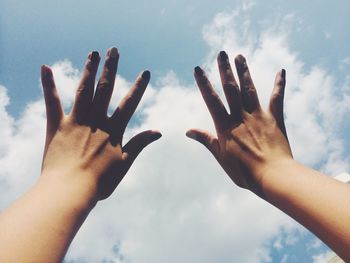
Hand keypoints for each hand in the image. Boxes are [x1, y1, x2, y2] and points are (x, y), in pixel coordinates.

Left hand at [41, 47, 160, 201]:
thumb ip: (140, 143)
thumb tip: (158, 131)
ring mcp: (76, 120)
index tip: (145, 72)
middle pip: (105, 89)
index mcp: (113, 130)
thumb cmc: (100, 181)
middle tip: (114, 50)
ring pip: (84, 90)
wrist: (70, 190)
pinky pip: (52, 102)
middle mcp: (96, 120)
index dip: (139, 87)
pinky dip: (49, 85)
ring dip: (89, 70)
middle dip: (111, 68)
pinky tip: (46, 68)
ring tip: (94, 53)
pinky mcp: (57, 125)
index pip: (129, 103)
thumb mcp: (125, 162)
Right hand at [186, 52, 291, 196]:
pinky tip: (281, 71)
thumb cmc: (244, 171)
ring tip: (239, 56)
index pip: (212, 100)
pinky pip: (277, 98)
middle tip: (222, 53)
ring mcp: (258, 116)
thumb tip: (188, 131)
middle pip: (231, 89)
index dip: (204, 84)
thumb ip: (206, 140)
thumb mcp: (220, 156)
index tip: (198, 69)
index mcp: (226, 126)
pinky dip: (279, 84)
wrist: (272, 176)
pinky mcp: (275, 119)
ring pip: (249, 89)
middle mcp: (241, 116)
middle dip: (225, 70)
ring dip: (244, 72)